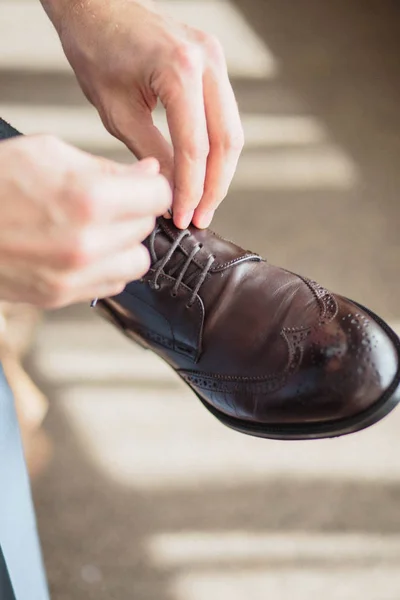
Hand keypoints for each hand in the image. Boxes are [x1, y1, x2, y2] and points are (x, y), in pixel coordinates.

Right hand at [0, 135, 170, 307]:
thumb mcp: (49, 153)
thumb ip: (107, 166)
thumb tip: (150, 172)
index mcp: (89, 199)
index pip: (158, 196)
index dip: (151, 186)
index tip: (142, 185)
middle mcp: (88, 243)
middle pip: (147, 228)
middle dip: (134, 212)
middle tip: (109, 203)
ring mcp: (75, 275)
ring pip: (137, 262)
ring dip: (126, 244)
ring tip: (99, 229)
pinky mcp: (62, 296)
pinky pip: (111, 284)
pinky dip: (107, 267)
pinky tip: (84, 250)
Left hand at [45, 0, 243, 229]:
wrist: (98, 7)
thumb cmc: (97, 52)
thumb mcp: (118, 112)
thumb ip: (153, 152)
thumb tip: (175, 191)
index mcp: (180, 70)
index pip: (196, 147)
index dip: (192, 189)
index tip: (184, 218)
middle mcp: (207, 61)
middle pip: (227, 141)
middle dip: (215, 187)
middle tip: (201, 218)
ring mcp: (216, 59)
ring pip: (232, 131)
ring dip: (221, 172)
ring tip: (204, 203)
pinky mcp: (215, 63)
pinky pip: (224, 116)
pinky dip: (217, 149)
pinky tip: (204, 172)